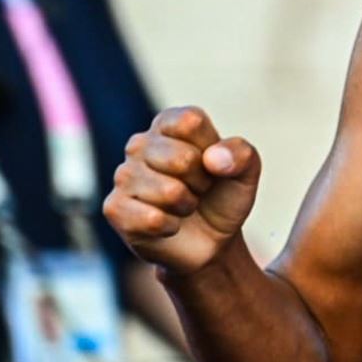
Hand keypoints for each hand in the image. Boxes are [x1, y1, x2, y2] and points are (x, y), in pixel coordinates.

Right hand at [104, 106, 259, 275]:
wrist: (210, 239)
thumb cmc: (223, 195)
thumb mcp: (246, 171)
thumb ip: (241, 154)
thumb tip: (213, 159)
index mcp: (169, 123)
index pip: (190, 122)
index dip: (213, 150)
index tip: (213, 164)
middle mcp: (140, 143)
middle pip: (182, 159)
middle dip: (201, 183)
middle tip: (199, 189)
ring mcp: (123, 175)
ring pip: (169, 192)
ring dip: (186, 206)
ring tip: (184, 205)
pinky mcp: (115, 208)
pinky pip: (152, 219)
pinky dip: (170, 227)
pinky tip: (168, 224)